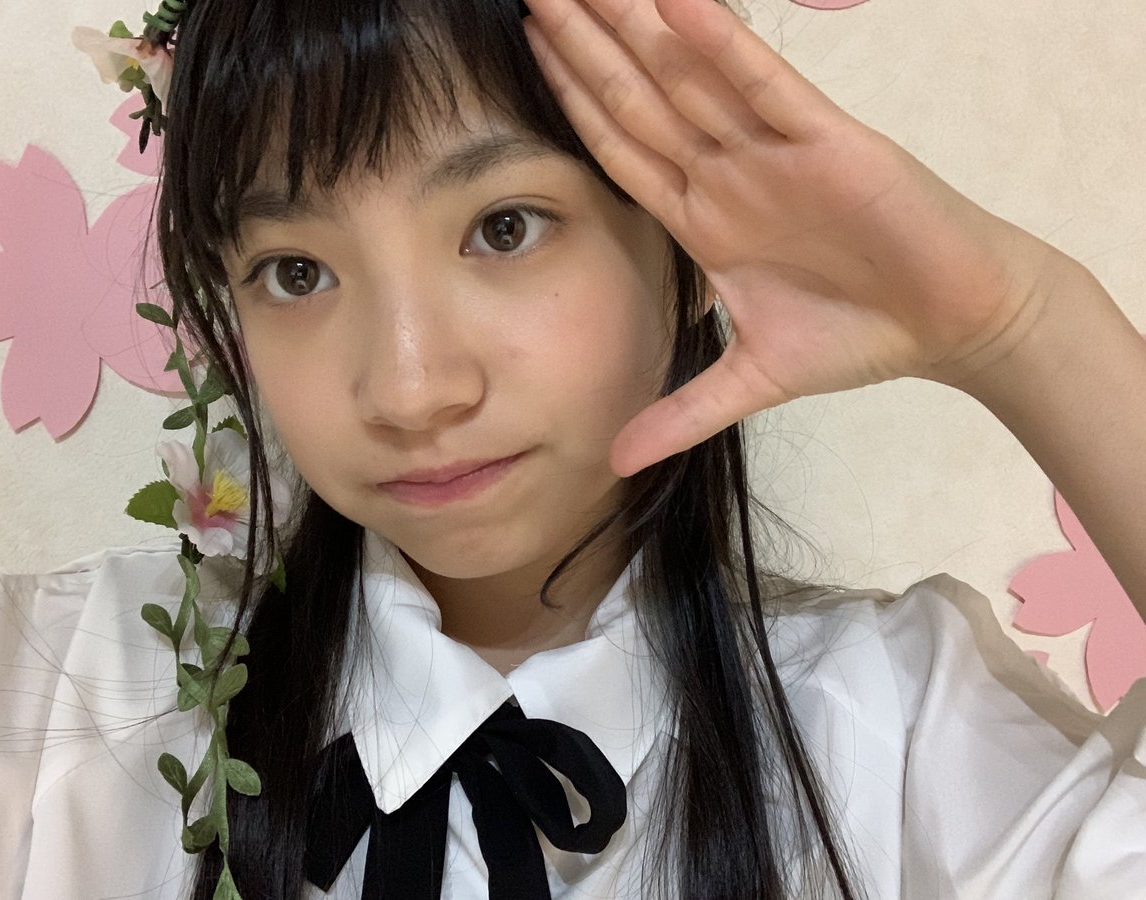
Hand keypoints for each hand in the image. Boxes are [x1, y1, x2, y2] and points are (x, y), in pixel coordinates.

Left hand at [522, 0, 1067, 475]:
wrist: (950, 321)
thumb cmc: (856, 335)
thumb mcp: (750, 381)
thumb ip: (681, 415)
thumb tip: (616, 466)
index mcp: (703, 218)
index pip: (621, 149)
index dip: (572, 101)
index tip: (528, 52)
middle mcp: (729, 174)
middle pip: (641, 100)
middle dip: (586, 46)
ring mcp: (774, 153)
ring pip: (691, 79)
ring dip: (635, 29)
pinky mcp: (829, 143)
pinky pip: (766, 87)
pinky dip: (723, 46)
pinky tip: (676, 5)